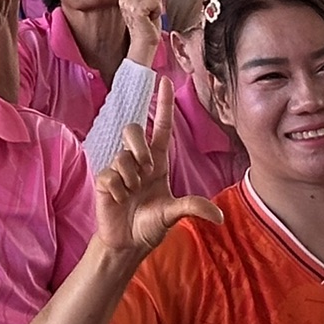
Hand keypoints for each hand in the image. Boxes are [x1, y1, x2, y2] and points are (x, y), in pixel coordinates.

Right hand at [93, 79, 223, 257]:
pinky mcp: (104, 181)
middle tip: (146, 170)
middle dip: (139, 147)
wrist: (127, 243)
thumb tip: (219, 215)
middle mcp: (138, 161)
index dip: (163, 104)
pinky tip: (119, 200)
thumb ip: (193, 208)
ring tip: (132, 193)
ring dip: (130, 176)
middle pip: (134, 130)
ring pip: (122, 155)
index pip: (162, 127)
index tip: (164, 80)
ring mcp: (119, 170)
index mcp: (158, 162)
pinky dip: (117, 190)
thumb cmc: (151, 224)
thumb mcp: (173, 214)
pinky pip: (109, 175)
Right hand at [119, 0, 162, 65]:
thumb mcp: (148, 7)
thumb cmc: (147, 29)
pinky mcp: (135, 8)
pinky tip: (150, 18)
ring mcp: (128, 3)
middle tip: (151, 13)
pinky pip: (154, 1)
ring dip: (157, 6)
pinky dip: (157, 10)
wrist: (145, 45)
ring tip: (150, 17)